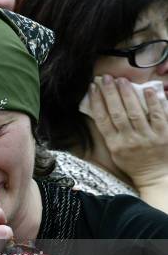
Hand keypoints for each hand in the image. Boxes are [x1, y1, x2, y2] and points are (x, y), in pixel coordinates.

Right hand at [89, 75, 167, 189]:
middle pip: (117, 113)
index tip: (93, 88)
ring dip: (127, 94)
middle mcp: (128, 140)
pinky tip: (147, 89)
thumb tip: (103, 111)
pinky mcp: (163, 135)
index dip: (97, 102)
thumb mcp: (115, 152)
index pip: (102, 119)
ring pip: (134, 112)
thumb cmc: (133, 163)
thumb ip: (111, 133)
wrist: (155, 176)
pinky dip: (152, 102)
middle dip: (110, 94)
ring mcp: (146, 137)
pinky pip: (157, 116)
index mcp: (114, 144)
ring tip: (122, 80)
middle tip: (107, 78)